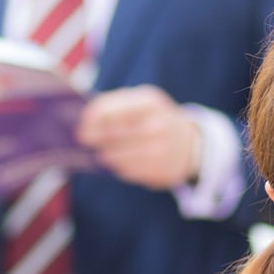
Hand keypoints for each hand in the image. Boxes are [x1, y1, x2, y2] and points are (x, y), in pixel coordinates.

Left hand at [76, 85, 198, 189]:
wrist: (191, 145)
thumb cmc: (155, 119)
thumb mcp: (142, 102)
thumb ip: (113, 106)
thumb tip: (84, 120)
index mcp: (149, 102)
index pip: (108, 110)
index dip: (90, 120)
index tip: (82, 126)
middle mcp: (156, 125)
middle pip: (109, 135)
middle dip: (95, 138)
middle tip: (87, 139)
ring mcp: (159, 150)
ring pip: (114, 156)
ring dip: (106, 154)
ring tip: (107, 149)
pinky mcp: (159, 171)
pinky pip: (125, 171)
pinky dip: (120, 166)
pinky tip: (124, 160)